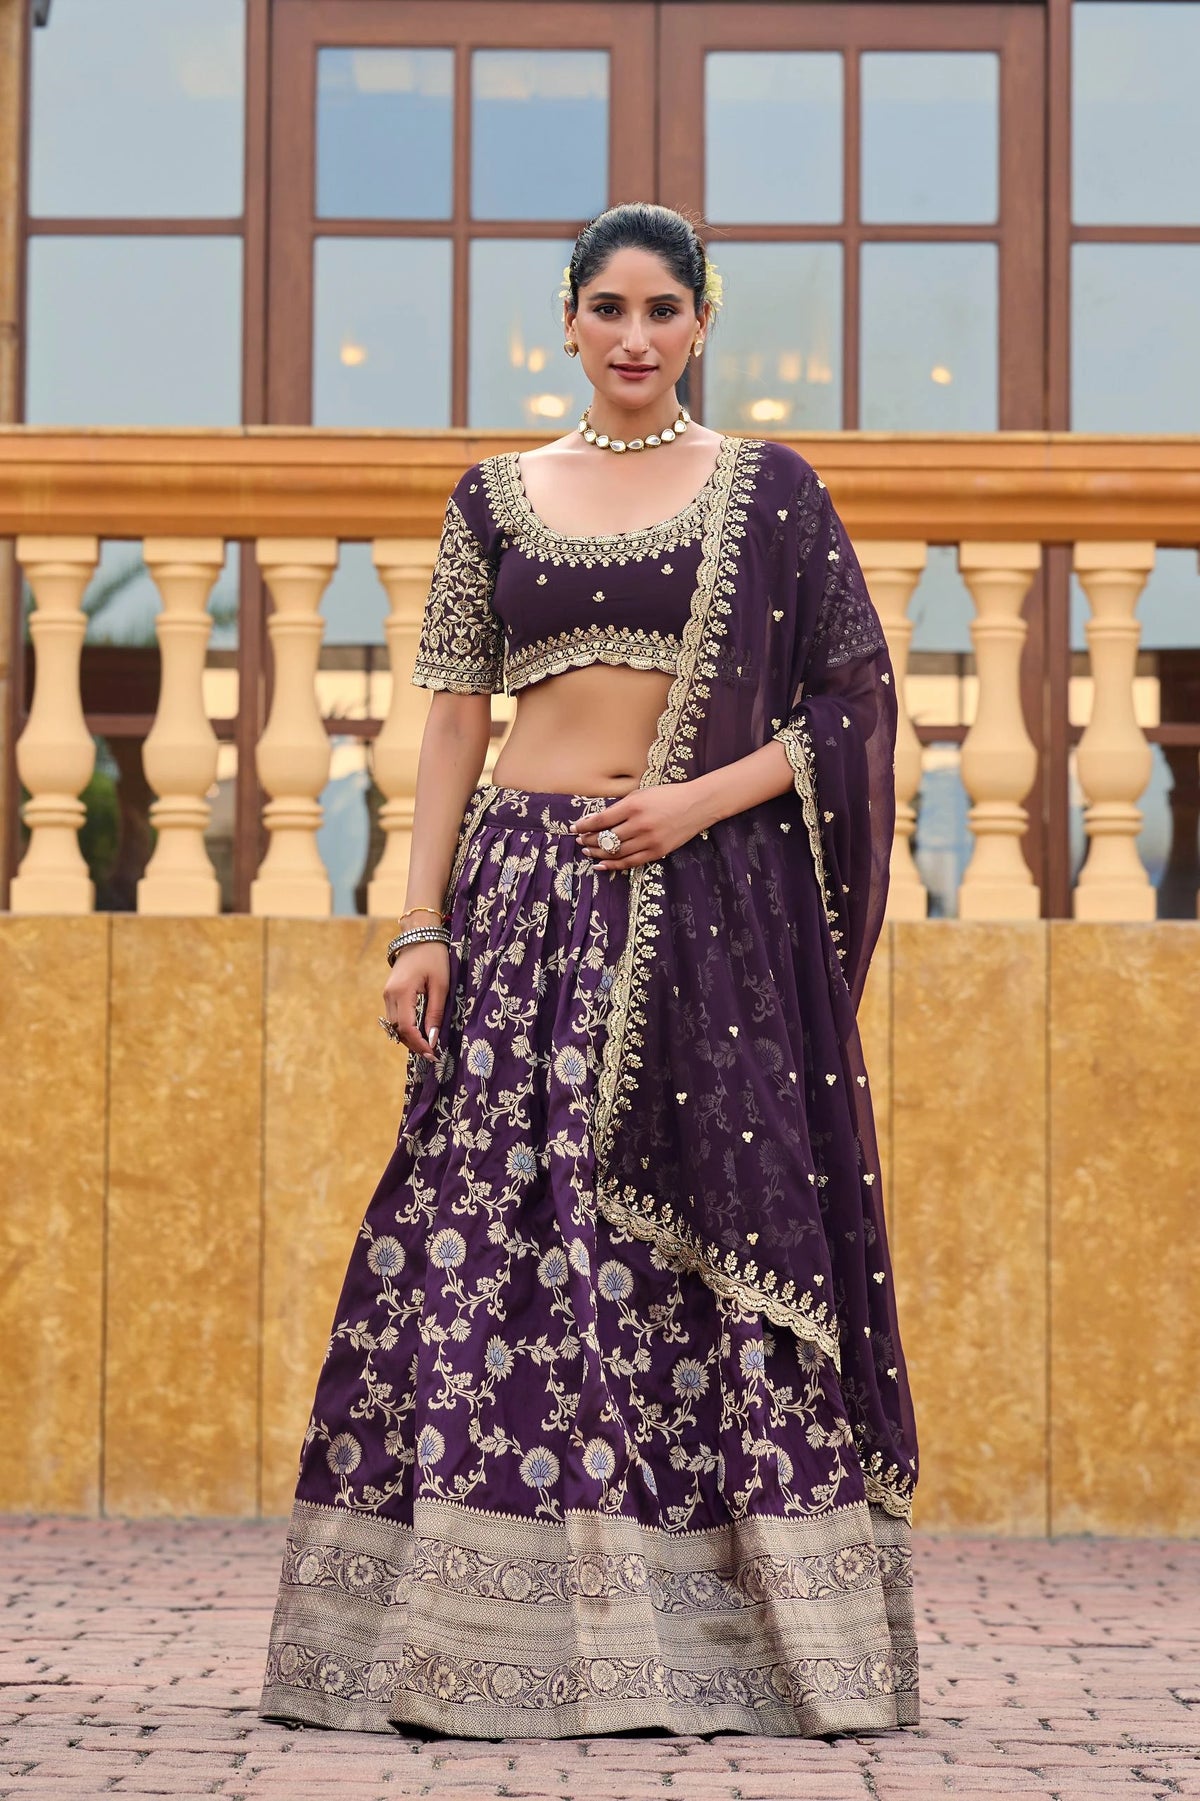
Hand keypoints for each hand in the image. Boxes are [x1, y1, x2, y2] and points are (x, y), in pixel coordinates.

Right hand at [382, 943, 449, 1061]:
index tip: (433, 1054)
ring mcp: (386, 994)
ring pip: (393, 1025)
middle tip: (431, 1054)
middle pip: (397, 1030)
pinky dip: (404, 1026)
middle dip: (413, 1044)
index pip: (407, 1028)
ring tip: (426, 1045)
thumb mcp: (441, 985)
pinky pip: (394, 1016)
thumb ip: (436, 1013)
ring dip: (408, 1037)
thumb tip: (432, 1039)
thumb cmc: (434, 958)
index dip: (419, 1045)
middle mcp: (389, 995)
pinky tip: (418, 1030)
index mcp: (402, 992)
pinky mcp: (388, 992)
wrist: (420, 935)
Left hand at [571, 783, 711, 870]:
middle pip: (606, 838)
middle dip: (589, 840)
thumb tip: (598, 820)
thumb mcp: (642, 793)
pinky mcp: (657, 852)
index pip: (601, 820)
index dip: (584, 826)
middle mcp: (640, 824)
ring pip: (616, 852)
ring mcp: (649, 840)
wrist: (697, 805)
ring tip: (588, 851)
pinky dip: (613, 865)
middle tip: (580, 841)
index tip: (574, 828)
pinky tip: (602, 864)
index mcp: (634, 806)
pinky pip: (630, 862)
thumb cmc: (667, 796)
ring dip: (598, 853)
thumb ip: (621, 807)